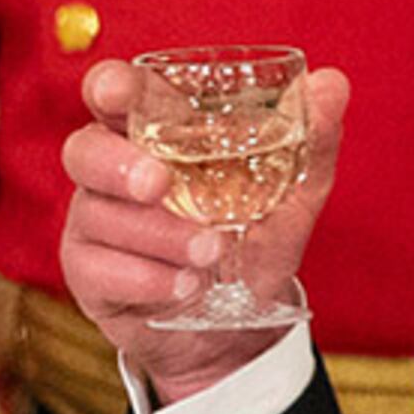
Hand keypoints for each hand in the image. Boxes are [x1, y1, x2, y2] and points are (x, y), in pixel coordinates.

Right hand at [59, 59, 349, 401]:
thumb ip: (311, 140)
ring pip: (99, 216)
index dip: (108, 86)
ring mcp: (91, 222)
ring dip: (159, 236)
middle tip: (160, 185)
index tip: (120, 92)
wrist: (235, 330)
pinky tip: (185, 285)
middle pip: (83, 151)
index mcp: (152, 137)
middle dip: (118, 165)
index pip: (113, 96)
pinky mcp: (84, 271)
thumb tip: (330, 83)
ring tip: (211, 253)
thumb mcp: (293, 194)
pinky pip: (98, 269)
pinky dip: (148, 278)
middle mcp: (110, 174)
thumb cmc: (253, 244)